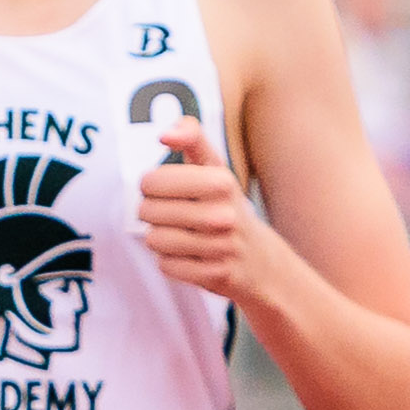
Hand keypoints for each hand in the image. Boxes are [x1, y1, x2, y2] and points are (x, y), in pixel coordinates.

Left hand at [134, 115, 260, 298]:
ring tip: (178, 234)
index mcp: (221, 182)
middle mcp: (224, 215)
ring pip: (154, 240)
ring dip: (159, 238)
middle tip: (169, 214)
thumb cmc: (226, 206)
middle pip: (148, 211)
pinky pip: (166, 266)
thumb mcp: (215, 167)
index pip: (152, 181)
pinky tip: (189, 256)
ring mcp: (221, 248)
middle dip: (152, 212)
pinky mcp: (215, 275)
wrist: (261, 261)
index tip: (162, 187)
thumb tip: (165, 134)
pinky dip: (171, 262)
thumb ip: (192, 138)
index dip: (150, 185)